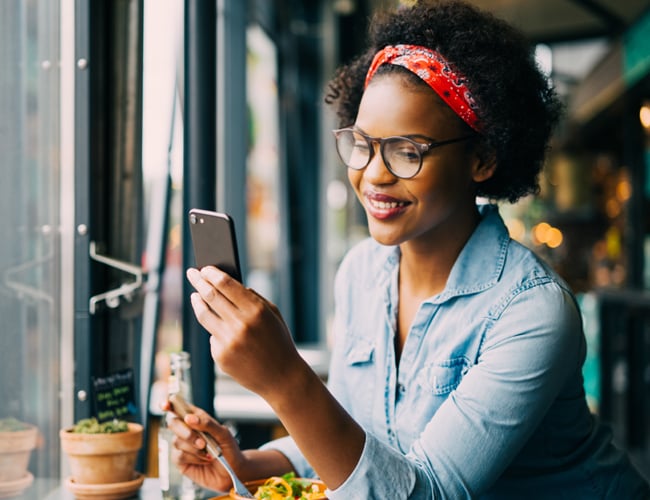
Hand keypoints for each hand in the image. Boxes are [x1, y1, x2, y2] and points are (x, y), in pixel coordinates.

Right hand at [161, 399, 246, 491]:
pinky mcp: (180, 460)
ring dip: (194, 448)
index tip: (165, 405)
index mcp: (197, 418)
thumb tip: (189, 418)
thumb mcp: (223, 434)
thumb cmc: (229, 450)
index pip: (179, 407)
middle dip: (186, 432)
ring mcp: (182, 445)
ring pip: (176, 441)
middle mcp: (187, 430)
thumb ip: (207, 424)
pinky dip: (194, 458)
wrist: (232, 472)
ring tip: (209, 452)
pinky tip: (205, 460)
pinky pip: (179, 456)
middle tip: (202, 442)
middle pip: (173, 423)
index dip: (169, 403)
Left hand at [186, 266, 308, 398]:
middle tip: (192, 273)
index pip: (226, 284)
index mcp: (256, 310)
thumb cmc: (279, 342)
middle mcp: (240, 324)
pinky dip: (216, 330)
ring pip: (204, 315)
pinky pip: (213, 337)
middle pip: (210, 296)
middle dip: (198, 281)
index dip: (212, 274)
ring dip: (197, 302)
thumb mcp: (273, 315)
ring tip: (195, 295)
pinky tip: (222, 330)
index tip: (204, 268)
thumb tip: (228, 284)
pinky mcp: (220, 356)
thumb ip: (253, 298)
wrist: (282, 378)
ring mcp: (228, 342)